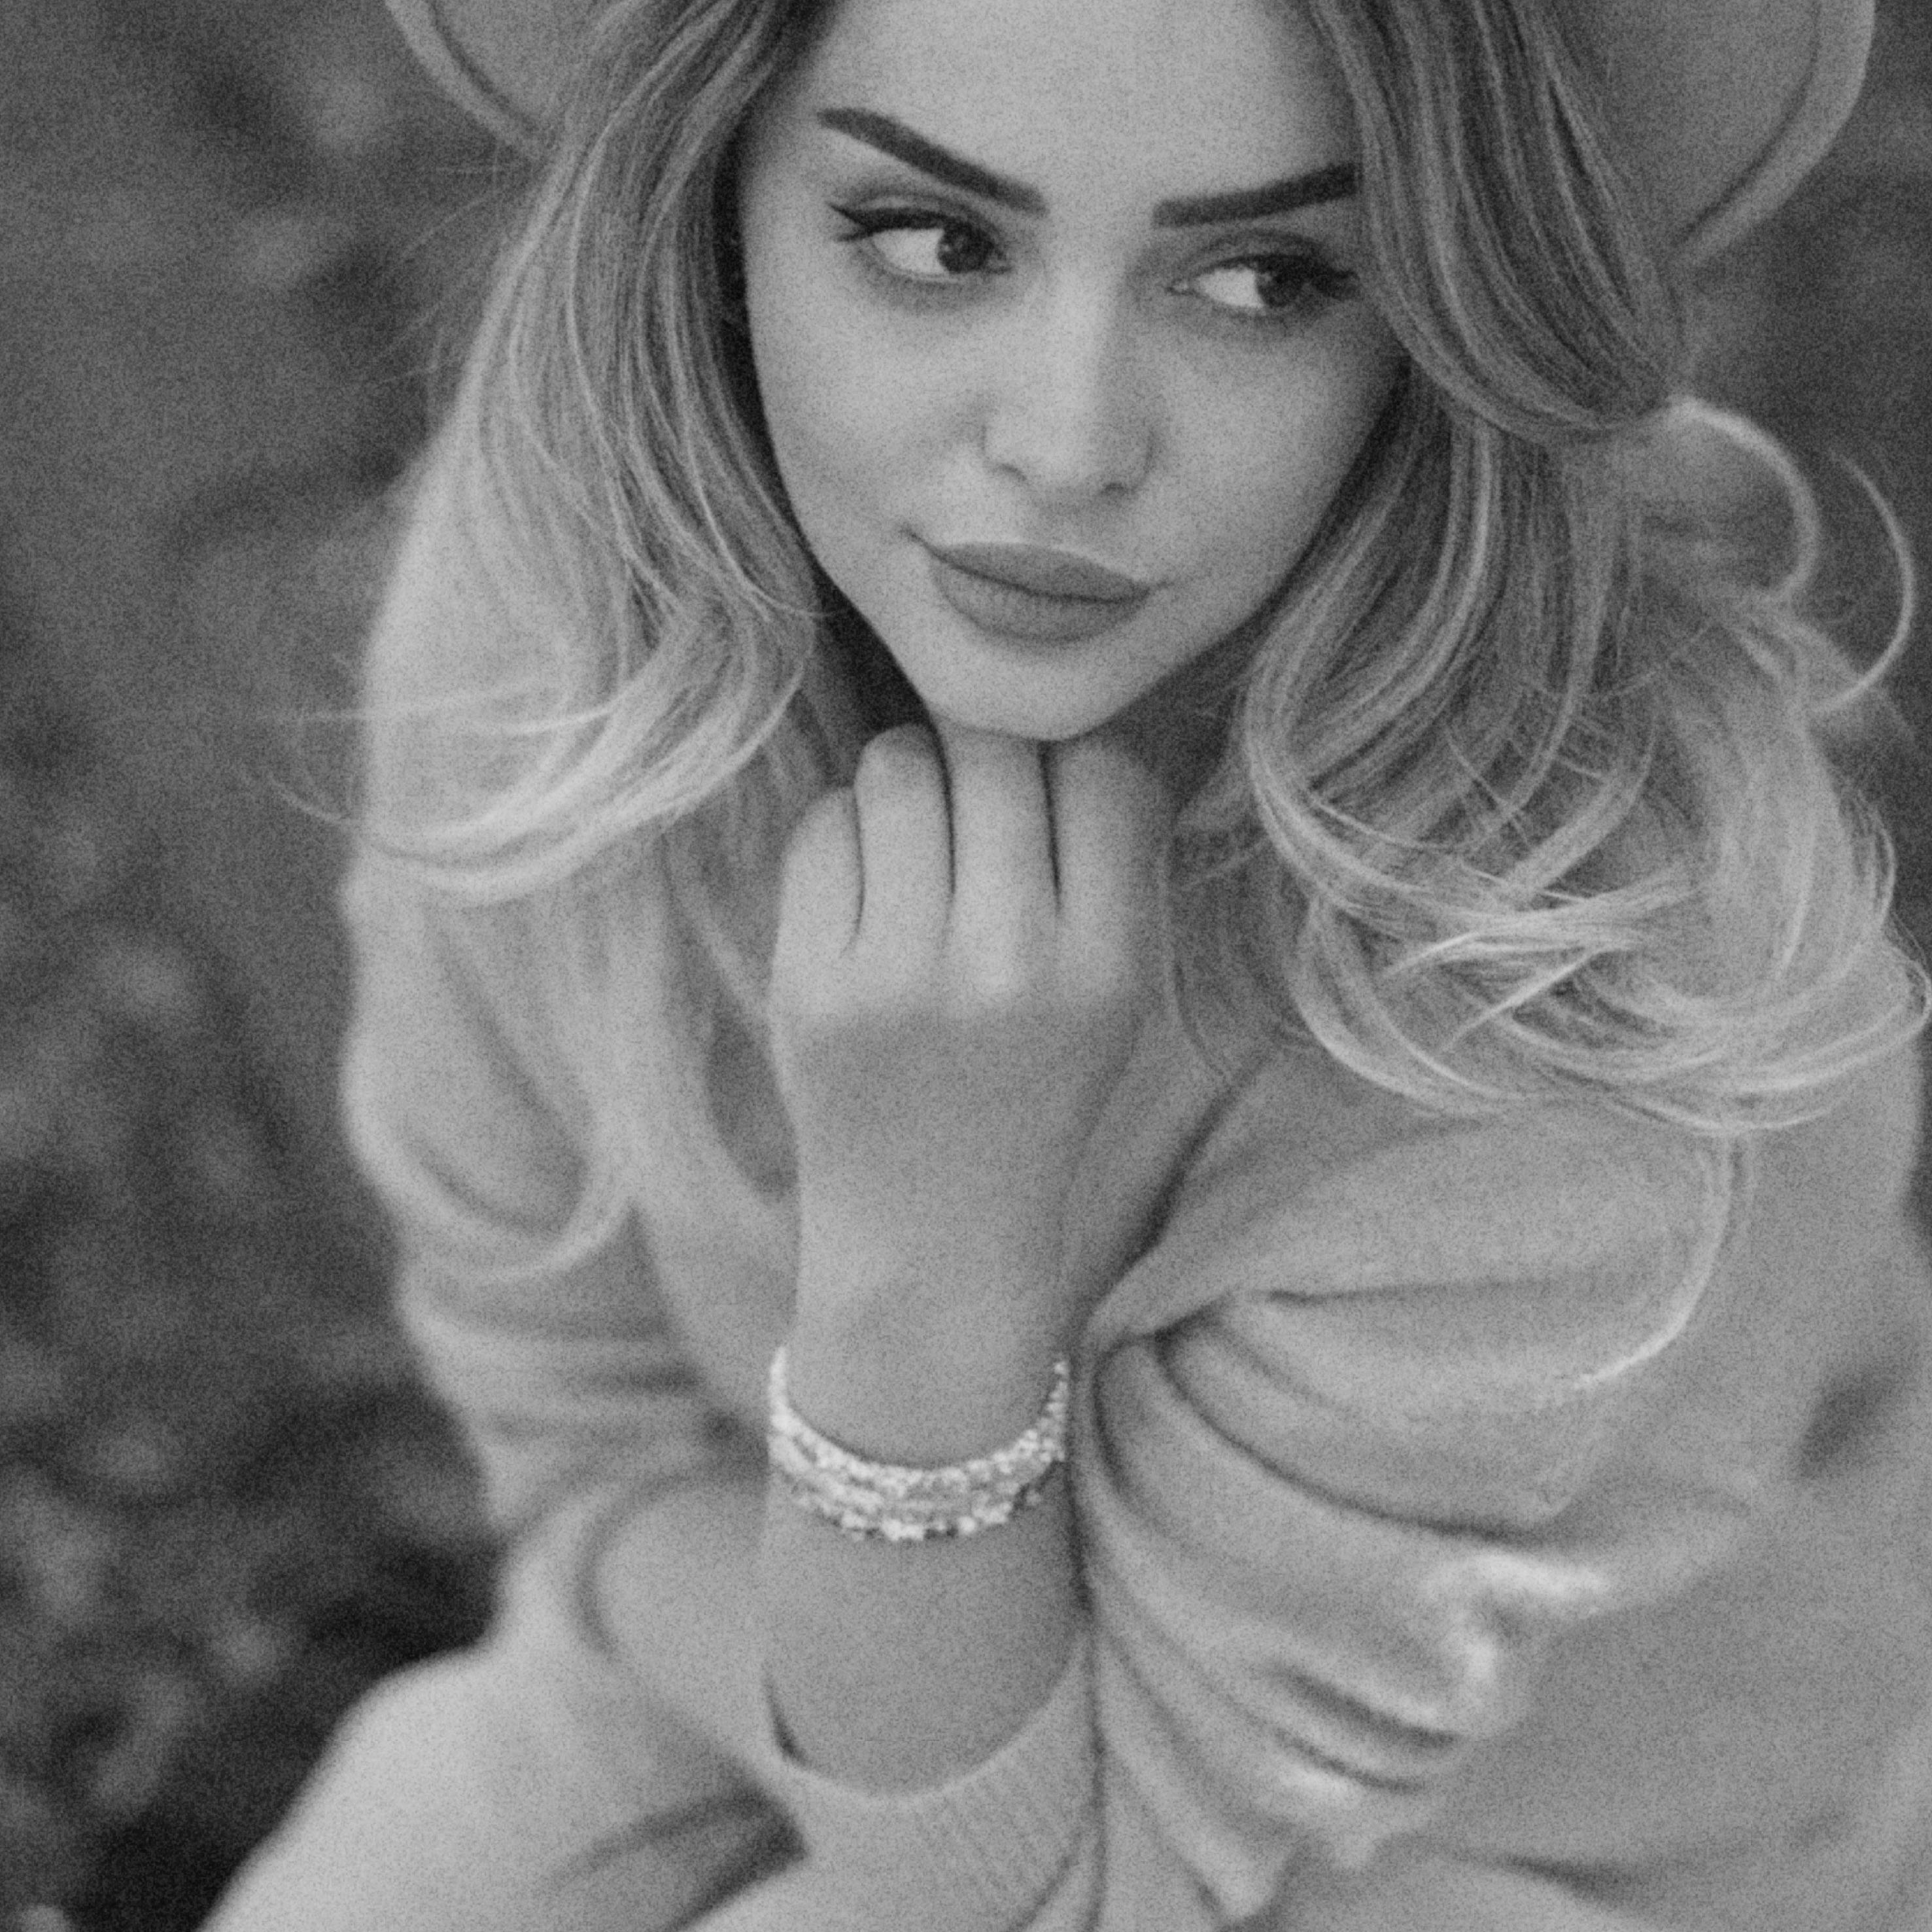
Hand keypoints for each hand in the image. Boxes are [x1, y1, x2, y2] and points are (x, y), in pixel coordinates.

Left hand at [768, 718, 1169, 1336]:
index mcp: (1110, 967)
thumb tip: (1070, 696)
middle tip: (977, 801)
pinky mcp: (811, 984)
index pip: (1103, 772)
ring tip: (921, 839)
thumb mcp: (1120, 987)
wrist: (932, 1235)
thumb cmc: (1034, 1082)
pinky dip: (848, 832)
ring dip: (910, 777)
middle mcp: (1009, 967)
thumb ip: (1110, 856)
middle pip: (994, 751)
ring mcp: (900, 976)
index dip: (1075, 760)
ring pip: (898, 767)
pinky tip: (869, 891)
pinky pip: (825, 824)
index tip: (1056, 794)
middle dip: (985, 754)